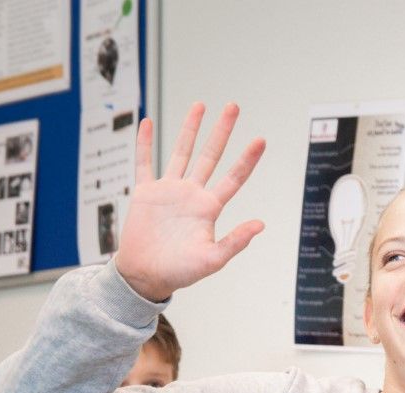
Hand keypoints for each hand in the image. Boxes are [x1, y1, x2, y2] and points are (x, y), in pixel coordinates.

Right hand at [113, 102, 265, 301]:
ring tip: (200, 105)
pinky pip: (144, 163)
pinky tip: (147, 122)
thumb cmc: (180, 272)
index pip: (233, 177)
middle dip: (222, 131)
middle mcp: (192, 194)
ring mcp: (169, 191)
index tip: (260, 140)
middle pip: (210, 155)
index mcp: (209, 208)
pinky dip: (144, 143)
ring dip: (189, 129)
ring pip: (180, 152)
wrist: (146, 276)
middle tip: (233, 107)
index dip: (247, 159)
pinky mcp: (145, 193)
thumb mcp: (213, 260)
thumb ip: (235, 241)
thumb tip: (261, 224)